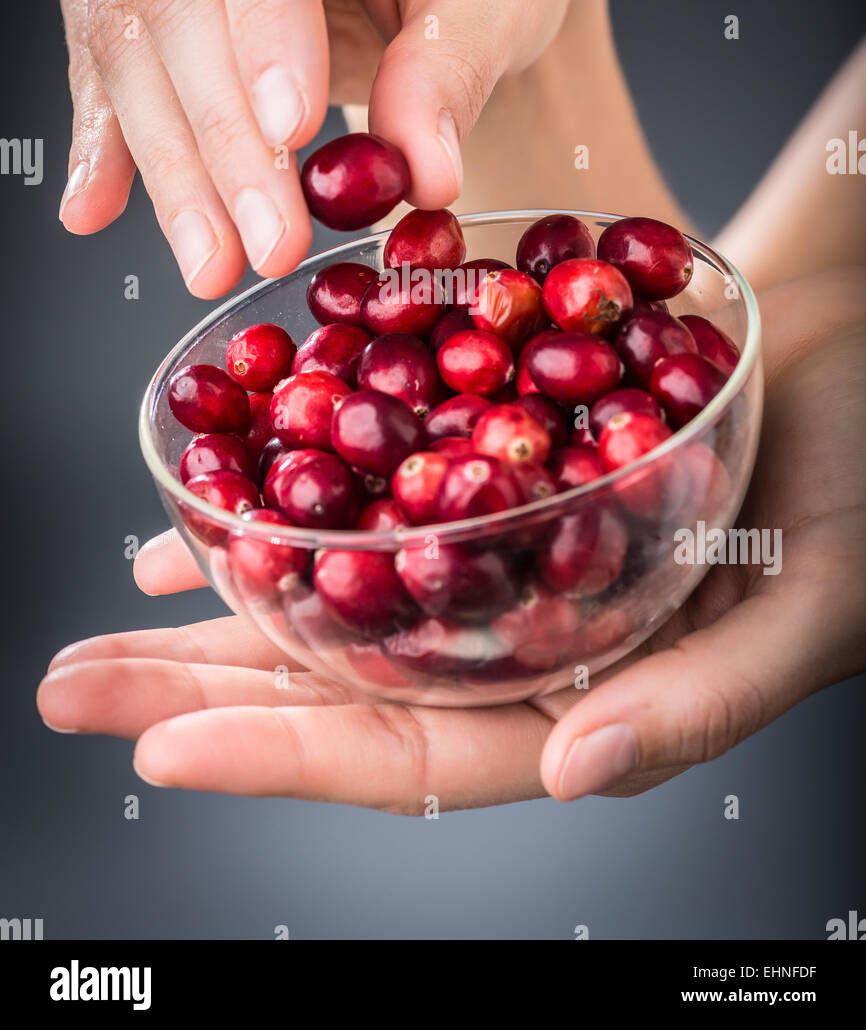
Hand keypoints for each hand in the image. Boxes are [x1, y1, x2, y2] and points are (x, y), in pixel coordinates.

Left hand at [37, 270, 865, 808]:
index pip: (425, 755)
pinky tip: (214, 513)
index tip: (164, 752)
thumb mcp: (814, 600)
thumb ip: (700, 699)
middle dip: (208, 692)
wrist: (859, 344)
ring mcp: (505, 553)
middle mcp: (530, 635)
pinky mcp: (495, 465)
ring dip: (223, 605)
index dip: (293, 760)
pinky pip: (376, 491)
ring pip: (344, 595)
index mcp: (594, 696)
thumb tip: (572, 776)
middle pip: (351, 681)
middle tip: (74, 686)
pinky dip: (295, 501)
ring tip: (110, 616)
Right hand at [57, 0, 603, 295]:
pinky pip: (100, 54)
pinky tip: (104, 208)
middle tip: (270, 241)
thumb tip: (420, 170)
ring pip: (127, 29)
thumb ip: (454, 69)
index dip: (265, 16)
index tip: (295, 130)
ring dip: (173, 162)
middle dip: (224, 130)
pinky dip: (116, 142)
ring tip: (218, 258)